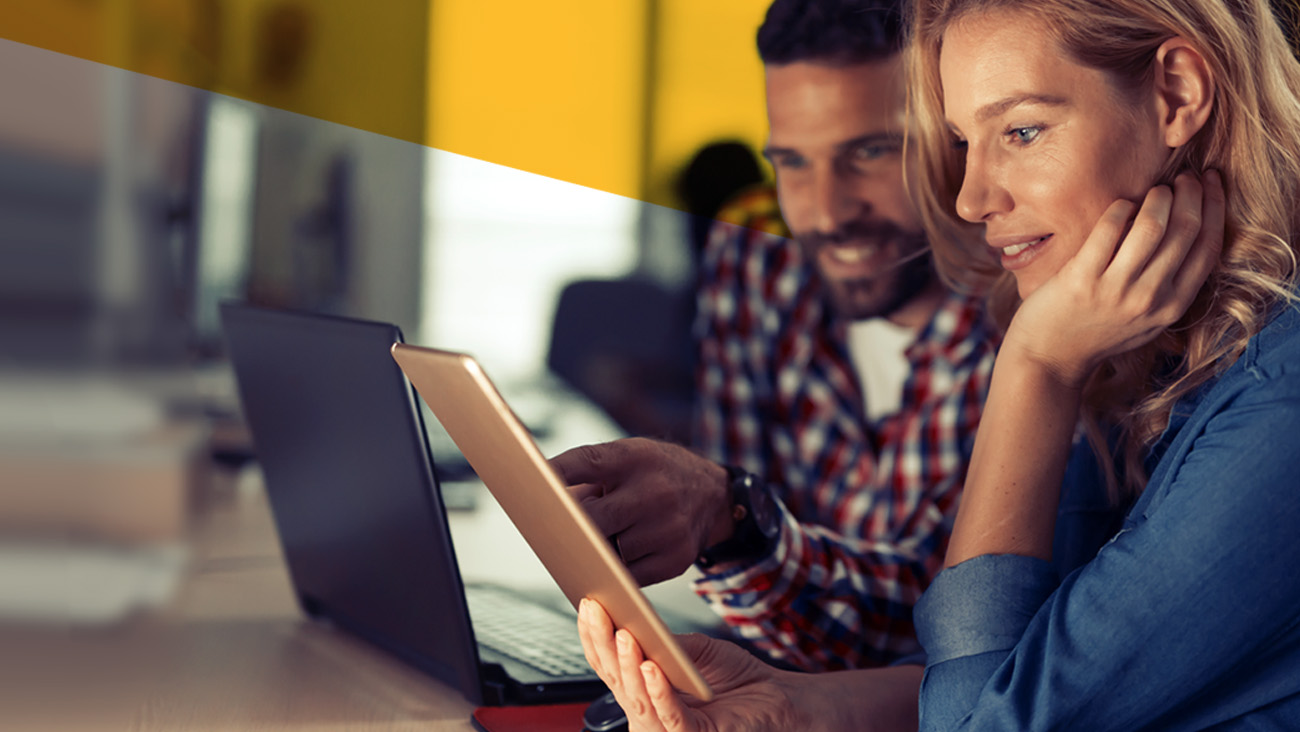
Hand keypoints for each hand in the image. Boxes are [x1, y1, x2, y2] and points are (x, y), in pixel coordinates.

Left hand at [550, 438, 731, 585]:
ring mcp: (669, 527)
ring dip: (598, 549)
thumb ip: (587, 473)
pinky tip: (621, 555)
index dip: (553, 474)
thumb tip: (543, 504)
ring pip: (608, 551)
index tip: (528, 484)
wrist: (713, 494)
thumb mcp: (628, 457)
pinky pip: (628, 575)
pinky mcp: (676, 559)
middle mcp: (655, 490)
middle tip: (551, 531)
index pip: (584, 462)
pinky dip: (618, 568)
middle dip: (570, 526)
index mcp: (636, 458)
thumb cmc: (655, 474)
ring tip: (606, 536)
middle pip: (591, 518)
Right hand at [577, 598, 800, 731]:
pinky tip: (652, 666)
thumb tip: (634, 621)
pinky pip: (671, 717)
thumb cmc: (739, 678)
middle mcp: (650, 713)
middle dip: (604, 644)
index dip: (595, 637)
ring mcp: (670, 728)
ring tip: (625, 634)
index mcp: (645, 691)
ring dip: (627, 665)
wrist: (780, 699)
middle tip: (598, 611)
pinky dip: (659, 691)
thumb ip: (665, 642)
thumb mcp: (696, 650)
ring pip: (636, 700)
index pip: (610, 666)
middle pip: (616, 680)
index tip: (588, 605)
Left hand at [1003, 170, 1224, 387]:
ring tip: (1155, 189)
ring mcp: (1116, 289)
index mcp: (1172, 306)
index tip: (1212, 183)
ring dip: (1159, 198)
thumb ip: (1169, 285)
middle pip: (1185, 231)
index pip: (1208, 247)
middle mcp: (1150, 298)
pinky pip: (1108, 230)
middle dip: (1190, 194)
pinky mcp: (1082, 279)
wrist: (1049, 359)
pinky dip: (1119, 208)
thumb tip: (1187, 231)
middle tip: (1184, 177)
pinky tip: (1120, 203)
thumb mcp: (1146, 318)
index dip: (1215, 207)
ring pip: (1152, 227)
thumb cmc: (1096, 333)